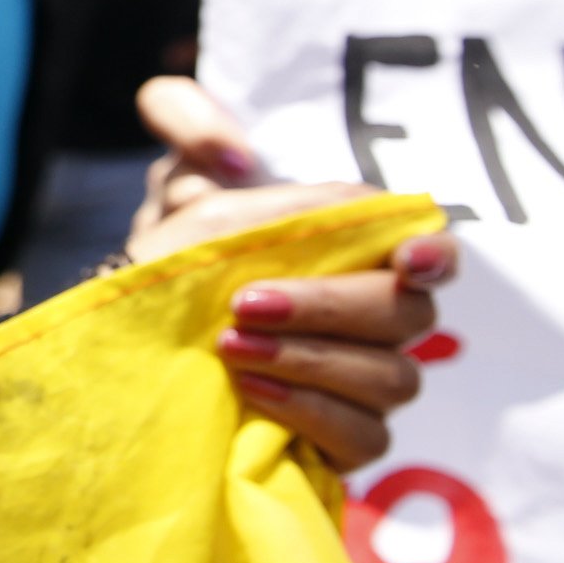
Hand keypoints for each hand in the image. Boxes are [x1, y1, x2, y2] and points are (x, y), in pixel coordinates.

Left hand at [132, 77, 456, 474]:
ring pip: (392, 379)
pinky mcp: (342, 440)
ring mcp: (362, 382)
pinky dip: (311, 412)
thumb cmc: (172, 257)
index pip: (430, 252)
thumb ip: (187, 122)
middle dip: (327, 306)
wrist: (129, 344)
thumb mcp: (168, 179)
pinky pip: (366, 439)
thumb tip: (234, 154)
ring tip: (231, 346)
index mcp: (354, 252)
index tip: (408, 261)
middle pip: (407, 315)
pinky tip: (253, 390)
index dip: (434, 255)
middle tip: (247, 303)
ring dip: (311, 359)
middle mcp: (372, 317)